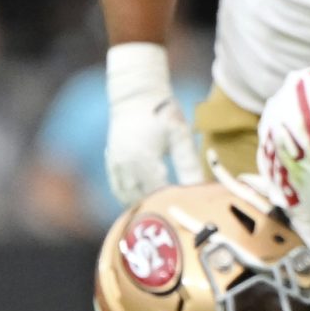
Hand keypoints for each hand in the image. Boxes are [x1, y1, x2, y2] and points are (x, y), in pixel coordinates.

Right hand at [103, 42, 202, 204]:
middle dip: (160, 207)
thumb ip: (188, 164)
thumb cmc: (163, 112)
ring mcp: (114, 164)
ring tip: (163, 214)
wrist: (135, 94)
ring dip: (143, 206)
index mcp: (142, 159)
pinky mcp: (110, 161)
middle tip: (179, 216)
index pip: (159, 192)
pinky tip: (144, 203)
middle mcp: (124, 165)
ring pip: (127, 197)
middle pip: (142, 198)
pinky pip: (118, 188)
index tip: (190, 209)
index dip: (174, 202)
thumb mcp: (180, 136)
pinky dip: (129, 198)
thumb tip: (199, 188)